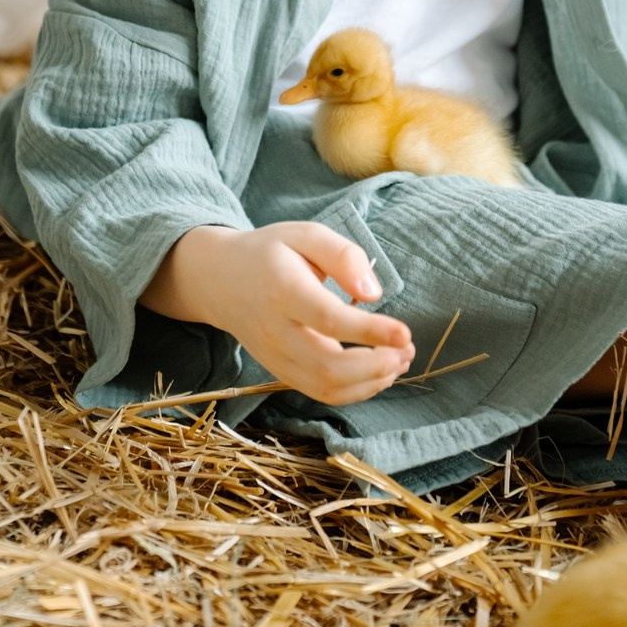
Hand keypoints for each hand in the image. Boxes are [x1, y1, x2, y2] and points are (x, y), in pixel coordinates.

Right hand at [195, 221, 414, 404]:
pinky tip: (377, 373)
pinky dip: (355, 391)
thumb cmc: (269, 253)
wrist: (219, 279)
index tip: (405, 333)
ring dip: (371, 382)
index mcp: (282, 289)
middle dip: (376, 365)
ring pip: (326, 386)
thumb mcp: (305, 235)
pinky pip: (320, 392)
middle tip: (407, 349)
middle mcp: (275, 330)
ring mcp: (275, 357)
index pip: (328, 319)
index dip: (370, 331)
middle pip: (328, 365)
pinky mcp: (280, 371)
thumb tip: (373, 293)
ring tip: (399, 361)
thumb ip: (342, 256)